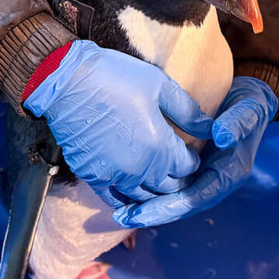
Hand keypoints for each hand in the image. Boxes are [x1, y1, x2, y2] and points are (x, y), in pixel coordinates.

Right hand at [23, 40, 212, 206]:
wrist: (66, 82)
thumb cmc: (116, 78)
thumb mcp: (161, 87)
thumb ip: (189, 112)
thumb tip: (212, 128)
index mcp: (160, 148)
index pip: (188, 168)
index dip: (193, 160)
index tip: (190, 152)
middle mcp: (140, 170)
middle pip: (170, 188)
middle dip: (178, 179)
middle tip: (179, 169)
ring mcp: (115, 176)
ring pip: (145, 198)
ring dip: (155, 192)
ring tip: (159, 180)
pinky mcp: (93, 176)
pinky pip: (115, 200)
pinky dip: (127, 199)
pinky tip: (132, 192)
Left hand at [112, 76, 277, 227]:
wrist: (249, 102)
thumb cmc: (249, 107)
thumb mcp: (249, 111)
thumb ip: (238, 123)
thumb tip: (222, 137)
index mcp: (227, 176)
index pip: (195, 199)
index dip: (167, 208)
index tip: (141, 214)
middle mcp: (213, 182)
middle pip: (180, 206)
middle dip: (151, 213)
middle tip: (122, 218)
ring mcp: (201, 176)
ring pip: (172, 198)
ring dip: (148, 207)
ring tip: (119, 212)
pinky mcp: (190, 168)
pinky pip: (169, 184)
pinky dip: (149, 189)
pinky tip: (126, 189)